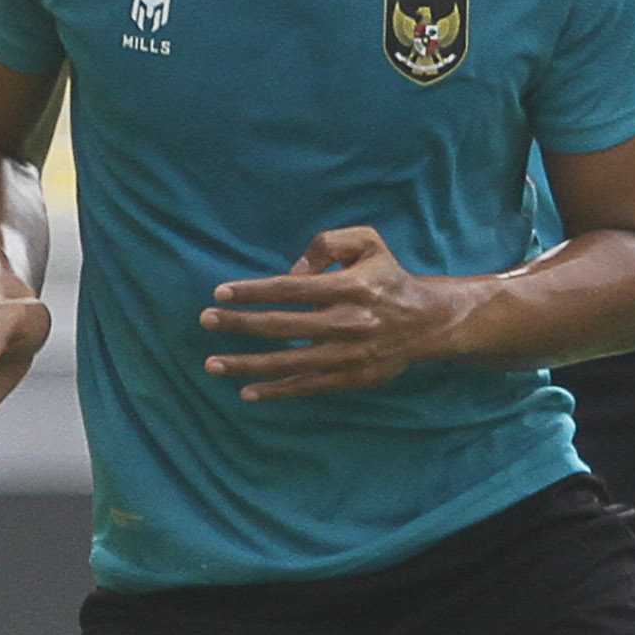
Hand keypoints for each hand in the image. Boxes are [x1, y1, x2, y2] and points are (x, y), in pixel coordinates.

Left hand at [201, 227, 466, 400]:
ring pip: (289, 363)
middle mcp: (348, 322)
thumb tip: (292, 273)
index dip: (252, 291)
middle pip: (282, 326)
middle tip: (205, 321)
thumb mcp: (367, 242)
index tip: (220, 293)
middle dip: (239, 325)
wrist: (428, 321)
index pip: (289, 290)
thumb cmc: (388, 277)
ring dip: (247, 365)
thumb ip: (328, 243)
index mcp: (350, 287)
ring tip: (213, 364)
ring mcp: (349, 354)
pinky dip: (276, 392)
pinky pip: (308, 387)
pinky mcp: (352, 378)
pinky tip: (247, 392)